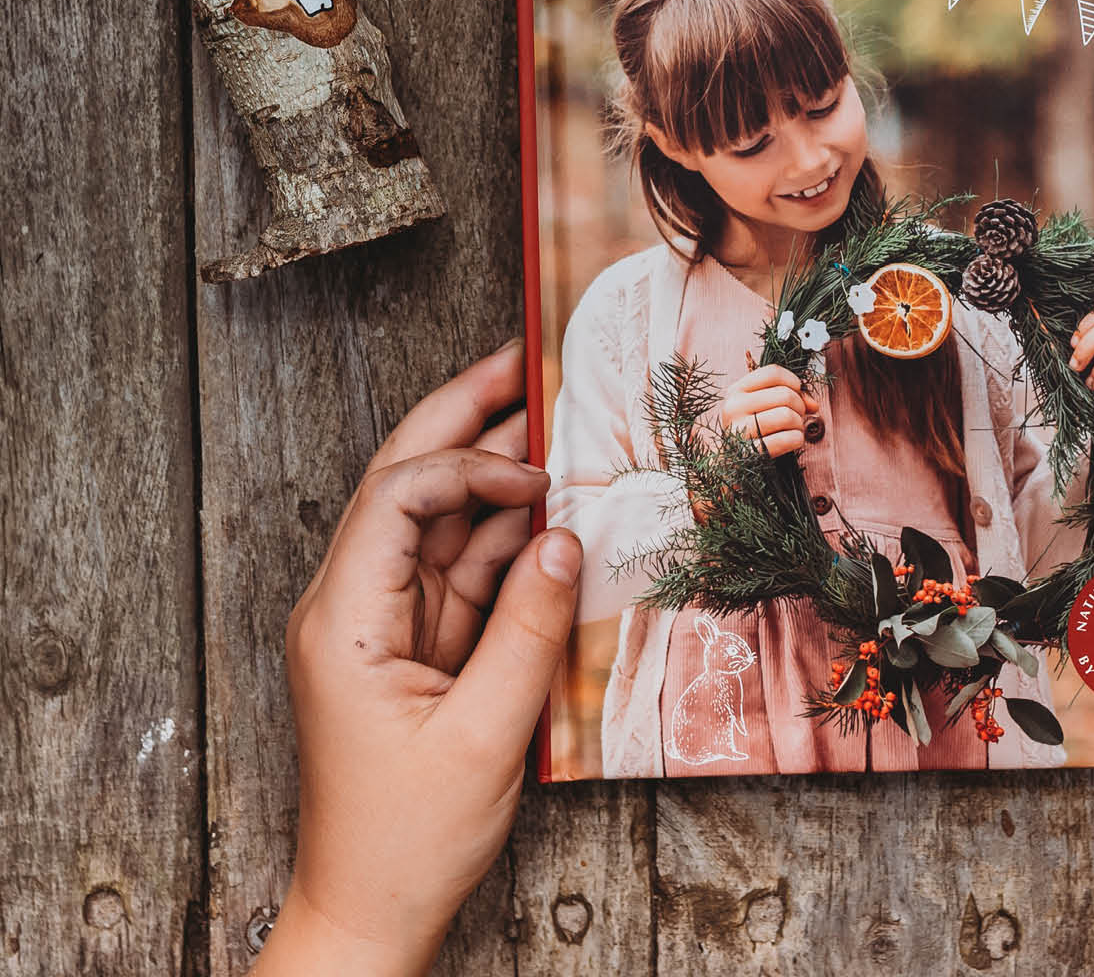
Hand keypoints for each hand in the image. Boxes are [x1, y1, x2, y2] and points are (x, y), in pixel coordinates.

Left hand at [258, 340, 581, 976]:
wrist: (369, 917)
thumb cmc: (404, 842)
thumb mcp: (484, 739)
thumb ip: (529, 632)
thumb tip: (566, 539)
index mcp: (343, 620)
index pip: (397, 495)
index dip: (469, 464)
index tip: (540, 475)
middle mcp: (354, 605)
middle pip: (406, 480)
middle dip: (466, 416)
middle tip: (528, 359)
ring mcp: (386, 623)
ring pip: (439, 517)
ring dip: (497, 474)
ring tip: (560, 424)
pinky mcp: (417, 646)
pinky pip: (464, 568)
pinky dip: (509, 536)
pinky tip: (554, 511)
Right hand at [718, 360, 818, 456]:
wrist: (732, 463)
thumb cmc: (754, 430)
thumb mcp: (763, 406)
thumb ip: (790, 396)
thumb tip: (813, 405)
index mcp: (736, 391)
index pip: (773, 373)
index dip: (793, 381)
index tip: (797, 392)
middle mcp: (733, 407)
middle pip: (784, 394)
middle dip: (800, 406)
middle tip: (797, 416)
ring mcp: (739, 430)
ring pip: (787, 415)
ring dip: (799, 424)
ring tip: (794, 429)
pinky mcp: (748, 452)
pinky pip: (786, 439)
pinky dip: (797, 439)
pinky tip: (793, 441)